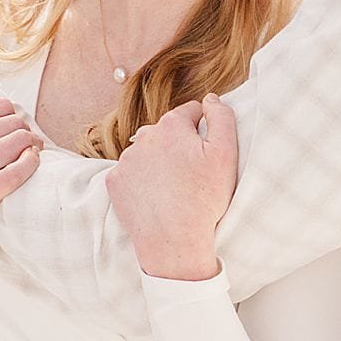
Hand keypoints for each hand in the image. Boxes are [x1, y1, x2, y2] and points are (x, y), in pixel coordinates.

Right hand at [0, 82, 39, 268]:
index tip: (8, 121)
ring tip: (30, 146)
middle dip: (21, 126)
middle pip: (13, 121)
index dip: (7, 111)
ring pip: (20, 141)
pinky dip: (31, 162)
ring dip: (31, 142)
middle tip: (21, 135)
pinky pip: (20, 171)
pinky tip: (31, 159)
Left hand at [108, 96, 237, 281]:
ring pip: (147, 153)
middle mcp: (144, 136)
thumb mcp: (226, 154)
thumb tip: (210, 98)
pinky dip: (141, 182)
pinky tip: (155, 197)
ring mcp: (126, 160)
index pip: (190, 112)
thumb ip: (221, 118)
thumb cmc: (204, 199)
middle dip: (179, 146)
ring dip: (159, 163)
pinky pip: (130, 174)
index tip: (207, 154)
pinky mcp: (114, 182)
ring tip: (174, 189)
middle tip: (192, 176)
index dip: (202, 130)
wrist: (174, 242)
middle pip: (167, 133)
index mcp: (171, 126)